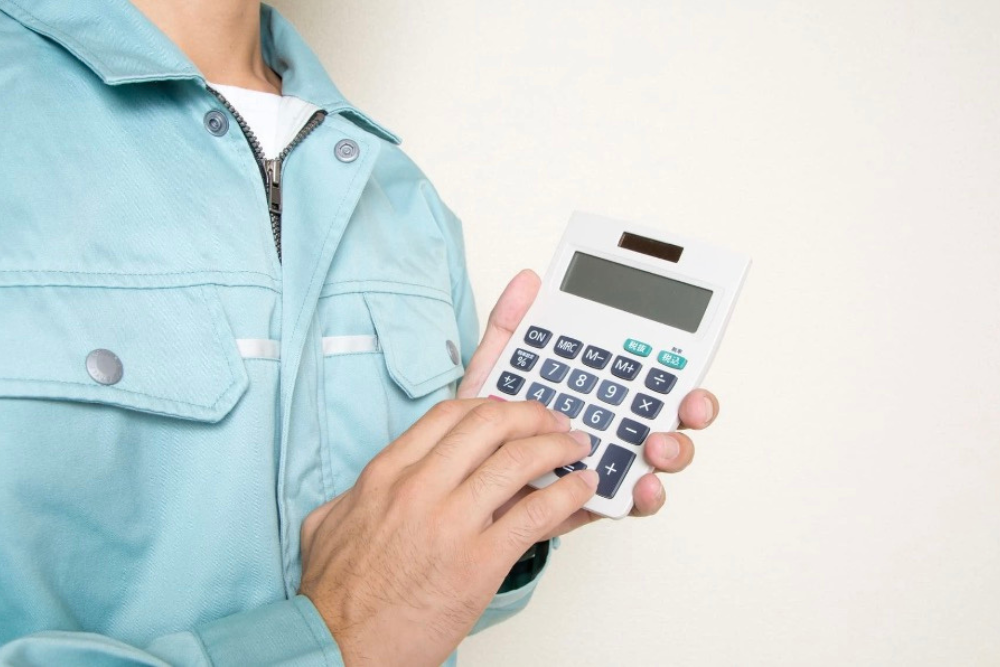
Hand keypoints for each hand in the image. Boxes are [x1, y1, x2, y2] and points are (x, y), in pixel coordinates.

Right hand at [298, 399, 598, 666]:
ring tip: (577, 448)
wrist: (339, 647)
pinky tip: (582, 488)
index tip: (510, 411)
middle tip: (553, 421)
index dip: (490, 404)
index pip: (449, 415)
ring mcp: (452, 522)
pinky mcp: (480, 562)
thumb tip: (376, 485)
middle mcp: (420, 487)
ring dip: (558, 446)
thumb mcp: (330, 522)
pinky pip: (537, 513)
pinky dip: (568, 494)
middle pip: (490, 424)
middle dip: (532, 415)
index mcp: (387, 473)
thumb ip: (356, 493)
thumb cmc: (335, 595)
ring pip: (519, 460)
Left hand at [458, 270, 719, 535]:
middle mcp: (614, 426)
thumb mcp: (493, 372)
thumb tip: (526, 281)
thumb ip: (510, 329)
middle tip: (688, 405)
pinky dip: (643, 497)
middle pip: (671, 415)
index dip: (679, 368)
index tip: (688, 361)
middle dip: (694, 410)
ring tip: (657, 446)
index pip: (651, 374)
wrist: (458, 480)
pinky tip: (638, 487)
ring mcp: (609, 464)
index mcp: (599, 390)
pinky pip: (630, 501)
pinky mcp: (594, 501)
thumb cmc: (483, 428)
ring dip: (675, 451)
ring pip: (661, 459)